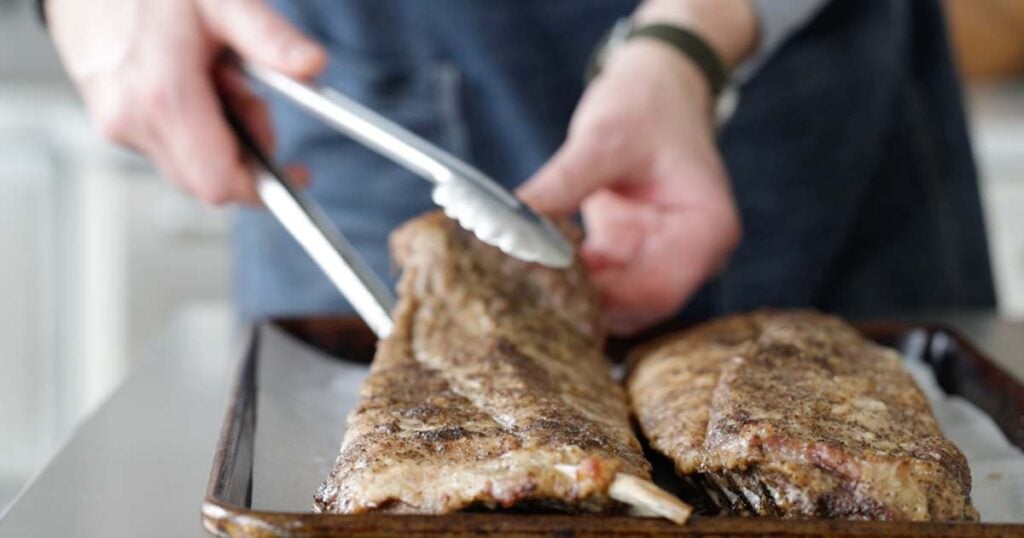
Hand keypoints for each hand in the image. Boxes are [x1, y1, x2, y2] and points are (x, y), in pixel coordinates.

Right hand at [46, 0, 326, 204]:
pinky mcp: (107, 120)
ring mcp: (114, 122)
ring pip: (187, 163)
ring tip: (213, 74)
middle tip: (245, 91)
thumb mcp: (223, 1)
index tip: (294, 173)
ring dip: (216, 134)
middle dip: (243, 149)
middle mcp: (130, 118)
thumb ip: (269, 38)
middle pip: (207, 179)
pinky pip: (163, 144)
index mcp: (163, 96)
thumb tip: (312, 66)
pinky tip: (188, 78)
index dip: (263, 186)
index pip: (220, 183)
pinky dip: (189, 124)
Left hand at [518, 40, 742, 334]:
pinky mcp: (631, 253)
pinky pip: (600, 283)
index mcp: (706, 229)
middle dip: (584, 303)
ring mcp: (662, 256)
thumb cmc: (645, 104)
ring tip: (523, 276)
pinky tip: (532, 261)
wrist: (655, 85)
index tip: (548, 285)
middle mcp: (692, 254)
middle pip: (638, 306)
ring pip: (616, 303)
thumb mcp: (604, 138)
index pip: (659, 291)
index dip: (604, 298)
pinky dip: (568, 278)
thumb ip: (563, 183)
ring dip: (573, 295)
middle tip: (524, 288)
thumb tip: (510, 225)